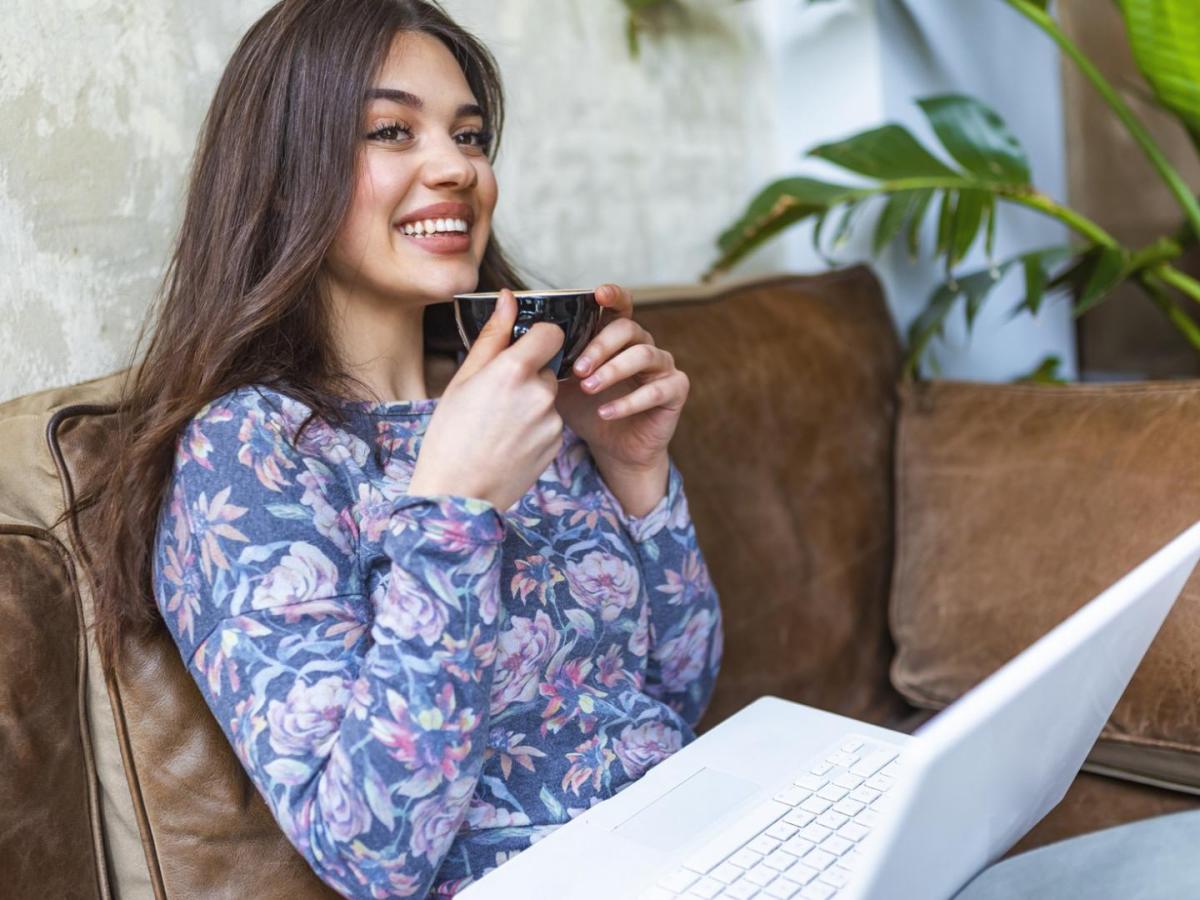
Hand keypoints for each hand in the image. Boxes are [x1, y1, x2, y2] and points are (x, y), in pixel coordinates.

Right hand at [409, 289, 564, 511]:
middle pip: (548, 367)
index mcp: (513, 371)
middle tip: (495, 399)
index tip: (522, 348)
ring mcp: (552, 422)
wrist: (458, 494)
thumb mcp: (463, 380)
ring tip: (499, 426)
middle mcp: (539, 394)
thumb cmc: (450, 436)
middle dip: (528, 376)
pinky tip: (509, 443)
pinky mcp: (557, 445)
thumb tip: (508, 298)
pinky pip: (551, 423)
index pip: (551, 333)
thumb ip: (492, 337)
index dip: (538, 337)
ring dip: (532, 403)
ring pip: (548, 397)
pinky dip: (535, 428)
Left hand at [556, 283, 688, 476]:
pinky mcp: (675, 391)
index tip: (598, 295)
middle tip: (578, 369)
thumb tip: (524, 336)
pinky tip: (606, 412)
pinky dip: (629, 402)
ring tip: (588, 389)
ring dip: (613, 370)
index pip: (620, 306)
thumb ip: (550, 358)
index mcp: (617, 337)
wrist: (612, 448)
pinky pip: (657, 390)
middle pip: (628, 328)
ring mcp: (663, 366)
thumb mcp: (560, 382)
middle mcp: (643, 345)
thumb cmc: (587, 409)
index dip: (613, 296)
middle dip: (600, 346)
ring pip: (644, 354)